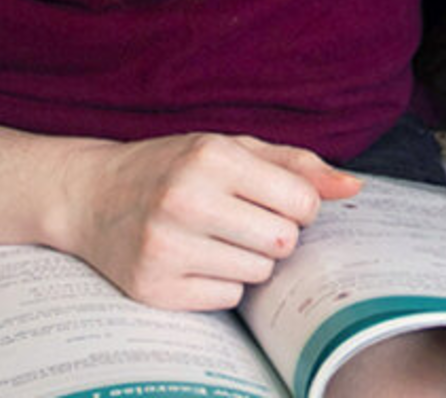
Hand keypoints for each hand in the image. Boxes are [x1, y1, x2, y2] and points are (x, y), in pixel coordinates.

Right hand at [55, 132, 360, 309]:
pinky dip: (220, 282)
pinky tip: (193, 258)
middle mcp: (186, 200)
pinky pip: (226, 297)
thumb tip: (355, 188)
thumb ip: (297, 165)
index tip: (277, 200)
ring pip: (258, 273)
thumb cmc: (173, 167)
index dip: (299, 206)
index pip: (301, 201)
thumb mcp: (231, 148)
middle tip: (245, 220)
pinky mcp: (152, 287)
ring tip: (215, 237)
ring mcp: (164, 247)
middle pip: (283, 242)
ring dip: (249, 259)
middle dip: (276, 234)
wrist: (90, 195)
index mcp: (211, 156)